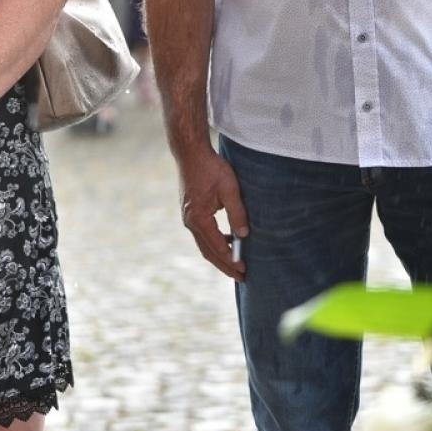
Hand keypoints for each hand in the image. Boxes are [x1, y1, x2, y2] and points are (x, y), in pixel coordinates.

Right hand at [175, 147, 248, 281]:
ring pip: (204, 245)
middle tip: (241, 277)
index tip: (244, 270)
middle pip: (208, 251)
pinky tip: (227, 240)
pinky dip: (214, 243)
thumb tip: (244, 235)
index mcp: (199, 218)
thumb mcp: (230, 189)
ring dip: (219, 255)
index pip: (217, 247)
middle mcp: (190, 221)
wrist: (190, 153)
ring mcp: (188, 217)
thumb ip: (237, 213)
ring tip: (235, 263)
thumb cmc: (211, 168)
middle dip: (224, 265)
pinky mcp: (189, 212)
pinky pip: (202, 235)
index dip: (231, 260)